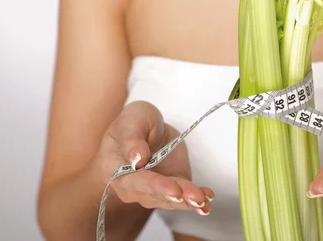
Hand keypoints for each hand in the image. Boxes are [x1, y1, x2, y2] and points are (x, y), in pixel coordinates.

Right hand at [96, 101, 213, 214]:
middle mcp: (133, 186)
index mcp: (114, 170)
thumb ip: (131, 140)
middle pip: (155, 194)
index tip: (173, 189)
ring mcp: (153, 189)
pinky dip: (197, 197)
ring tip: (204, 201)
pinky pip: (184, 195)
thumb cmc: (134, 121)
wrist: (149, 126)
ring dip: (188, 201)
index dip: (155, 185)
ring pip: (171, 198)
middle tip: (194, 198)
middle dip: (176, 196)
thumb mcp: (131, 120)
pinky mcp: (173, 186)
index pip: (135, 181)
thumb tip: (137, 160)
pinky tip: (208, 197)